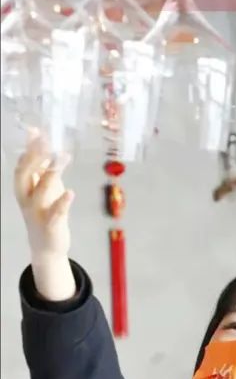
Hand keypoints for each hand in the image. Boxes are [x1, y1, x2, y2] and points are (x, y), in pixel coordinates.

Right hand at [14, 133, 76, 300]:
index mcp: (23, 188)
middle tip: (46, 141)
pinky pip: (56, 213)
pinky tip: (71, 192)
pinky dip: (62, 203)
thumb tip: (39, 136)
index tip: (36, 131)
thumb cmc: (45, 211)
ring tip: (62, 157)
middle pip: (25, 175)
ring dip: (52, 173)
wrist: (46, 247)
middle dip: (34, 157)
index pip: (22, 164)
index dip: (29, 148)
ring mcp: (38, 213)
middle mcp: (26, 199)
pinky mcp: (51, 226)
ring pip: (41, 191)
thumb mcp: (43, 186)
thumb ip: (42, 164)